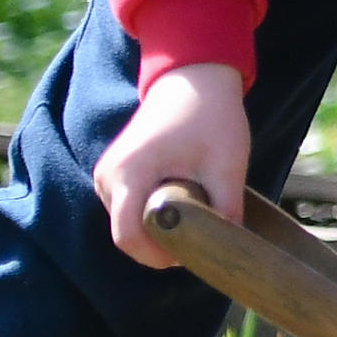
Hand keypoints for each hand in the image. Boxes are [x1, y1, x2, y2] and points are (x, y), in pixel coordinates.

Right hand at [100, 63, 252, 271]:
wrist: (192, 80)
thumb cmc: (211, 117)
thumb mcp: (227, 165)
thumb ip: (226, 209)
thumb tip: (231, 249)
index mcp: (129, 173)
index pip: (128, 236)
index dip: (157, 256)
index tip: (192, 256)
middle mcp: (108, 177)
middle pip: (128, 234)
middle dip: (164, 245)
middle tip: (204, 237)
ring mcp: (106, 176)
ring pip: (129, 225)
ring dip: (160, 230)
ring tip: (196, 213)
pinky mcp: (114, 176)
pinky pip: (130, 211)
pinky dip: (154, 216)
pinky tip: (184, 204)